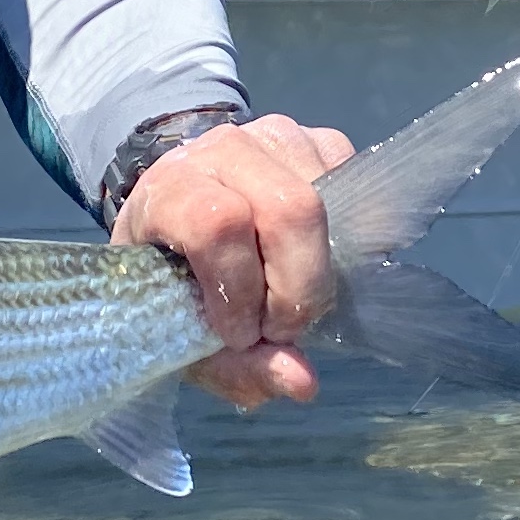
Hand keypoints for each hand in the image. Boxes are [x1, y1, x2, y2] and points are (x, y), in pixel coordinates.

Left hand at [114, 114, 354, 407]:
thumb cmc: (172, 276)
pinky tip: (308, 257)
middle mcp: (221, 150)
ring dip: (318, 268)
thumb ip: (235, 366)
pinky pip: (351, 185)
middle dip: (296, 288)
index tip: (241, 334)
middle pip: (289, 209)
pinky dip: (343, 238)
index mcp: (169, 189)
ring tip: (290, 296)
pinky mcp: (317, 140)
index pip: (217, 224)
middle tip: (281, 327)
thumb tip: (304, 383)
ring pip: (323, 199)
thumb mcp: (182, 329)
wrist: (179, 211)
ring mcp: (273, 136)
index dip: (240, 289)